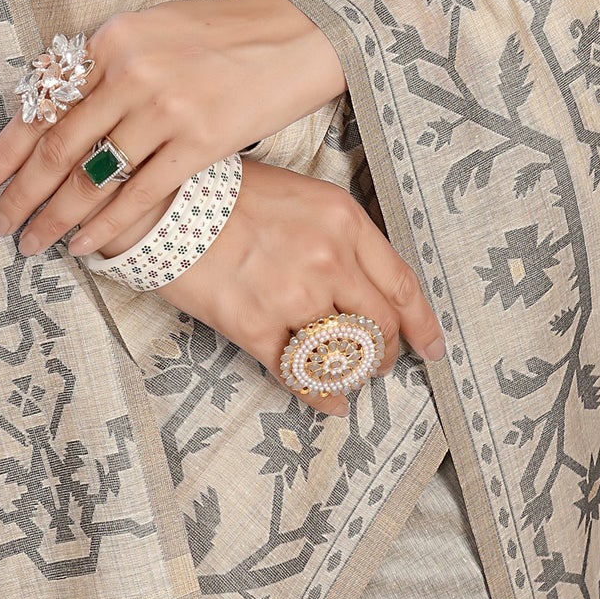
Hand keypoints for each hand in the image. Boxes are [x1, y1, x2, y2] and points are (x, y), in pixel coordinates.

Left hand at [0, 0, 347, 258]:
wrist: (297, 34)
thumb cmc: (223, 33)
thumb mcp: (152, 30)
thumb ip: (106, 66)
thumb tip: (60, 109)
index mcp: (112, 39)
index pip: (43, 102)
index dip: (4, 148)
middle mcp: (130, 70)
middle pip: (58, 147)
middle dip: (21, 194)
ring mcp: (165, 107)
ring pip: (93, 177)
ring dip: (57, 217)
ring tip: (34, 243)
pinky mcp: (201, 141)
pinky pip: (141, 195)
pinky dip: (109, 226)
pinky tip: (87, 247)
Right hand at [156, 158, 446, 415]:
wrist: (167, 205)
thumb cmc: (231, 194)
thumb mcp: (301, 196)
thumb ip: (338, 235)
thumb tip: (363, 281)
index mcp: (343, 220)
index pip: (401, 283)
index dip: (422, 323)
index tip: (432, 346)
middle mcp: (327, 259)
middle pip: (380, 326)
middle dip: (386, 352)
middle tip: (381, 362)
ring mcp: (292, 297)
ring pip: (345, 355)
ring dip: (353, 374)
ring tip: (349, 377)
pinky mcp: (256, 327)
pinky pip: (302, 376)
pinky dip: (322, 396)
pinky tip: (330, 403)